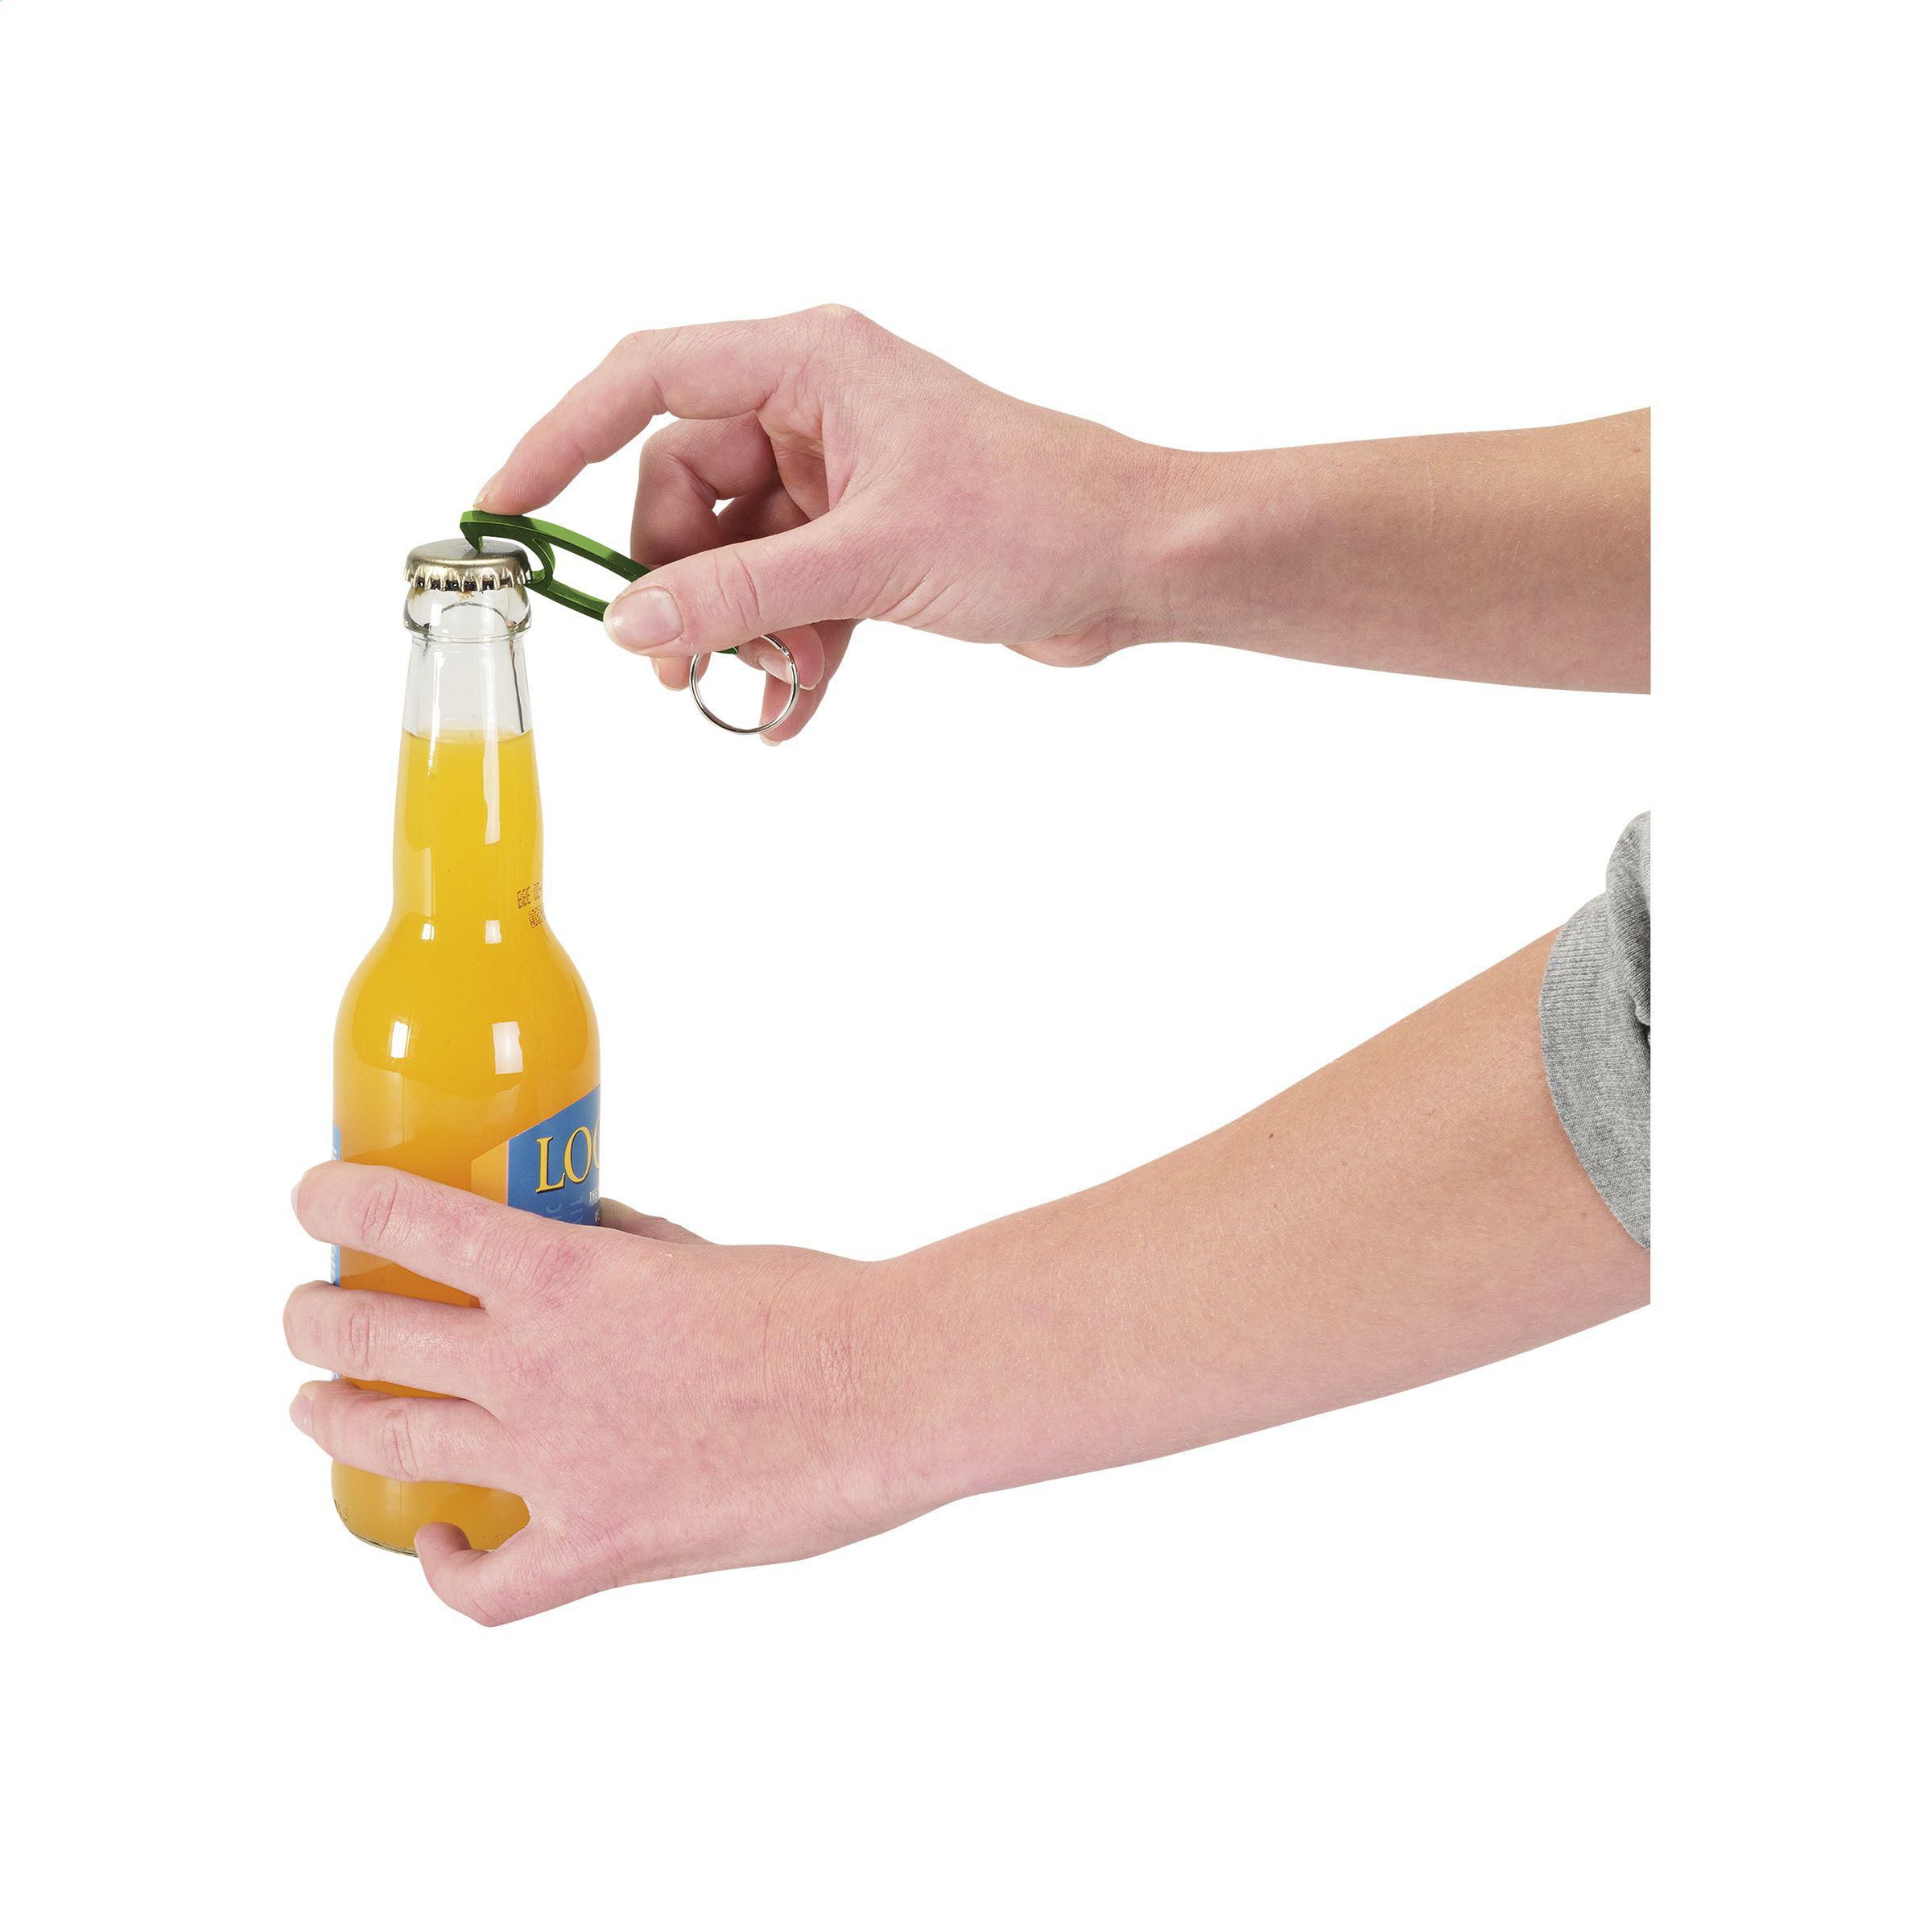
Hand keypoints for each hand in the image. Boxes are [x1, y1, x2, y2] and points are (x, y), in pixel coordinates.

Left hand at [285, 1162, 911, 1623]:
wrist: (888, 1391)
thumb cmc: (813, 1310)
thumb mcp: (696, 1251)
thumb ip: (618, 1242)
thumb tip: (577, 1228)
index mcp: (560, 1273)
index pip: (402, 1219)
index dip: (336, 1203)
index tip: (314, 1197)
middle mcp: (533, 1364)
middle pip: (366, 1338)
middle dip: (315, 1320)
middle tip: (310, 1312)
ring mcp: (556, 1461)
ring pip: (392, 1441)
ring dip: (334, 1417)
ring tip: (316, 1405)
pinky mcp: (597, 1544)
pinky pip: (484, 1585)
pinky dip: (445, 1568)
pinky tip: (439, 1540)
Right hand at [476, 305, 1174, 738]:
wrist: (1140, 564)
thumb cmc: (1037, 516)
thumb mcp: (869, 558)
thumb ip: (739, 591)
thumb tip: (632, 626)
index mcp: (810, 365)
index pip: (646, 380)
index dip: (561, 438)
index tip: (504, 506)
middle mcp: (817, 408)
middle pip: (683, 488)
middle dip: (676, 583)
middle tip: (674, 667)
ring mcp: (843, 476)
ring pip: (736, 553)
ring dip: (738, 631)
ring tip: (757, 694)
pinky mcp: (870, 538)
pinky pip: (790, 591)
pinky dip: (786, 648)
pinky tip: (792, 711)